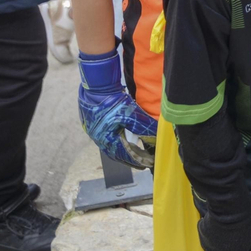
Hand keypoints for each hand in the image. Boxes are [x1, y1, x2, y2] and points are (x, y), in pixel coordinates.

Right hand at [76, 49, 157, 167]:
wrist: (96, 86)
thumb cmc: (113, 100)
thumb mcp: (131, 114)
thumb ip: (144, 127)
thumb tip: (156, 137)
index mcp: (106, 139)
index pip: (124, 155)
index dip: (137, 160)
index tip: (148, 164)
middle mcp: (99, 139)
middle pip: (116, 154)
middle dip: (130, 159)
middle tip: (143, 163)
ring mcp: (95, 133)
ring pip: (111, 147)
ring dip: (123, 151)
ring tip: (135, 154)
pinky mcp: (94, 125)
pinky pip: (107, 139)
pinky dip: (117, 142)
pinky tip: (123, 140)